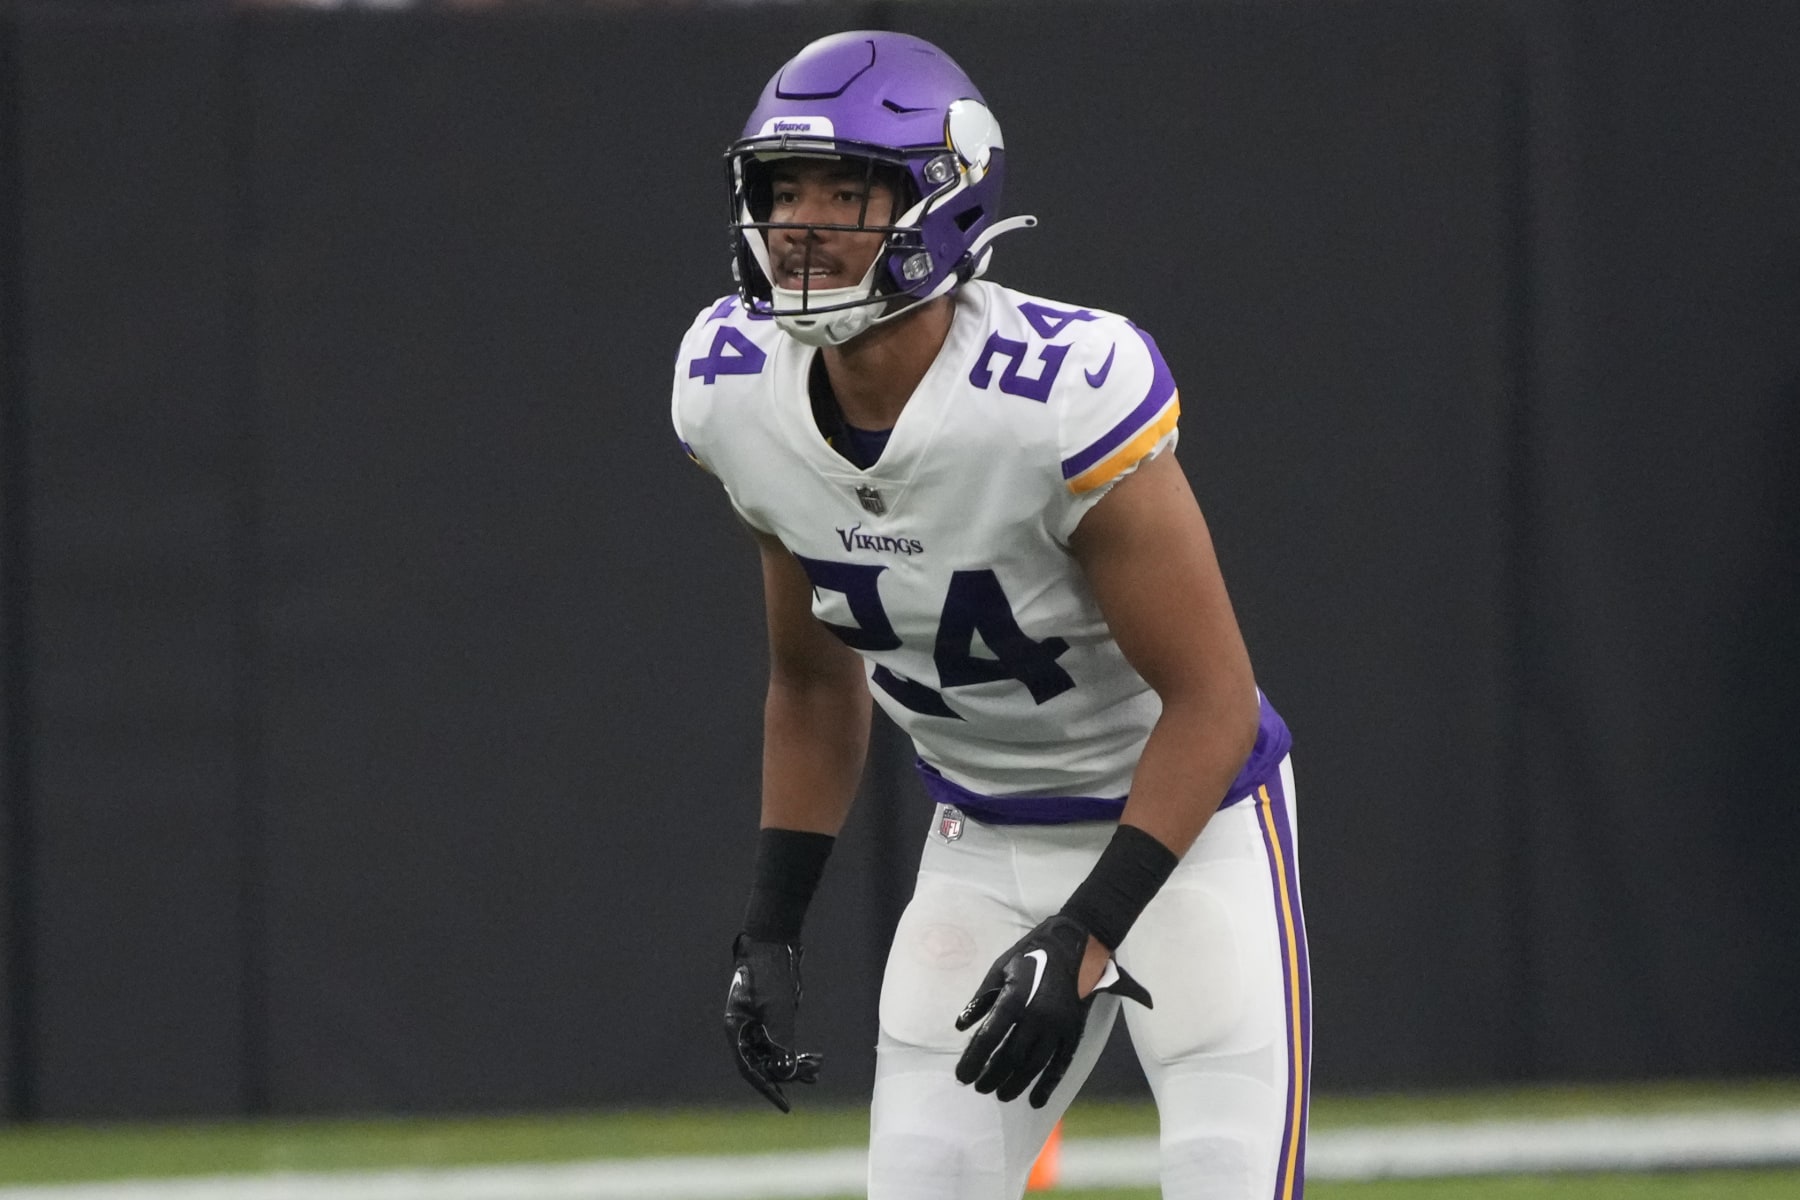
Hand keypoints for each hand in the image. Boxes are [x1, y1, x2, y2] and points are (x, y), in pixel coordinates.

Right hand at [724, 934, 822, 1111]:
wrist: (774, 940)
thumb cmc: (770, 972)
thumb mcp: (777, 1009)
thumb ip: (780, 1041)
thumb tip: (784, 1074)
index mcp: (736, 1028)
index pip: (749, 1068)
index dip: (766, 1088)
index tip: (784, 1104)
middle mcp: (744, 1029)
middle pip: (762, 1063)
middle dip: (785, 1075)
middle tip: (810, 1080)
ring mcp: (757, 1023)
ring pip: (773, 1053)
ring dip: (792, 1063)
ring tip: (815, 1069)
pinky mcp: (770, 1016)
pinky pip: (781, 1041)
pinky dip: (795, 1050)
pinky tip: (812, 1058)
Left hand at [954, 915, 1151, 1107]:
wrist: (1075, 944)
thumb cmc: (1031, 954)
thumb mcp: (1000, 969)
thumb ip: (981, 1000)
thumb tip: (961, 1026)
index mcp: (1016, 998)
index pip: (990, 1037)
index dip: (973, 1059)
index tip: (961, 1076)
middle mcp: (1038, 1016)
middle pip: (1010, 1056)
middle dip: (991, 1075)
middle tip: (978, 1087)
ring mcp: (1059, 1026)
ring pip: (1035, 1065)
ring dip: (1015, 1084)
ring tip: (1000, 1094)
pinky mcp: (1074, 1031)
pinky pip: (1061, 1064)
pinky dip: (1048, 1085)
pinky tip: (1036, 1101)